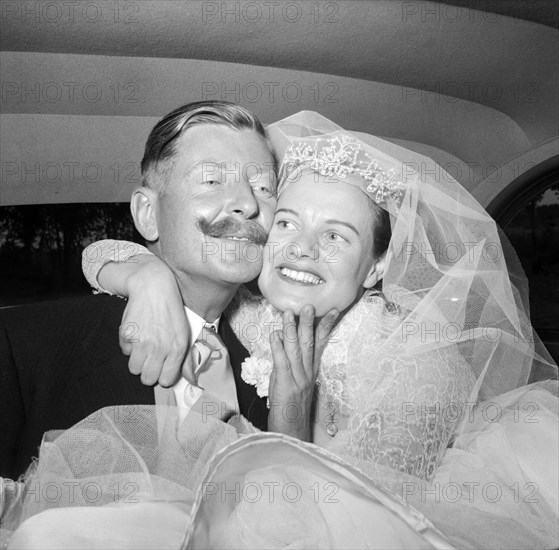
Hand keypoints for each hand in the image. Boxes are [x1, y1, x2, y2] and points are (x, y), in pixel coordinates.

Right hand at [119, 255, 191, 386]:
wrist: (153, 288)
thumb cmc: (171, 310)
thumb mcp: (184, 333)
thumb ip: (185, 358)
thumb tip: (188, 378)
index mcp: (177, 348)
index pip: (166, 380)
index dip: (164, 376)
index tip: (163, 369)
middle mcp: (160, 347)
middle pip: (147, 379)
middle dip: (149, 372)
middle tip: (152, 359)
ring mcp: (141, 342)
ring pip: (134, 369)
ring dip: (138, 361)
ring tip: (144, 347)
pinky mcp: (126, 335)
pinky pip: (124, 352)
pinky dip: (129, 346)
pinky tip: (137, 333)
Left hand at [267, 305, 338, 440]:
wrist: (291, 433)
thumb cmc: (290, 408)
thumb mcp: (293, 382)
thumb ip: (288, 363)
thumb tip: (280, 340)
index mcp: (312, 371)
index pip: (321, 344)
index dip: (326, 326)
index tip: (332, 310)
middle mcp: (308, 373)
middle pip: (310, 343)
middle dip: (309, 323)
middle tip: (309, 305)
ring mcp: (298, 379)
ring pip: (295, 349)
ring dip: (291, 330)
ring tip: (289, 313)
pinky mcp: (287, 385)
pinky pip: (282, 363)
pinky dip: (278, 347)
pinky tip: (275, 335)